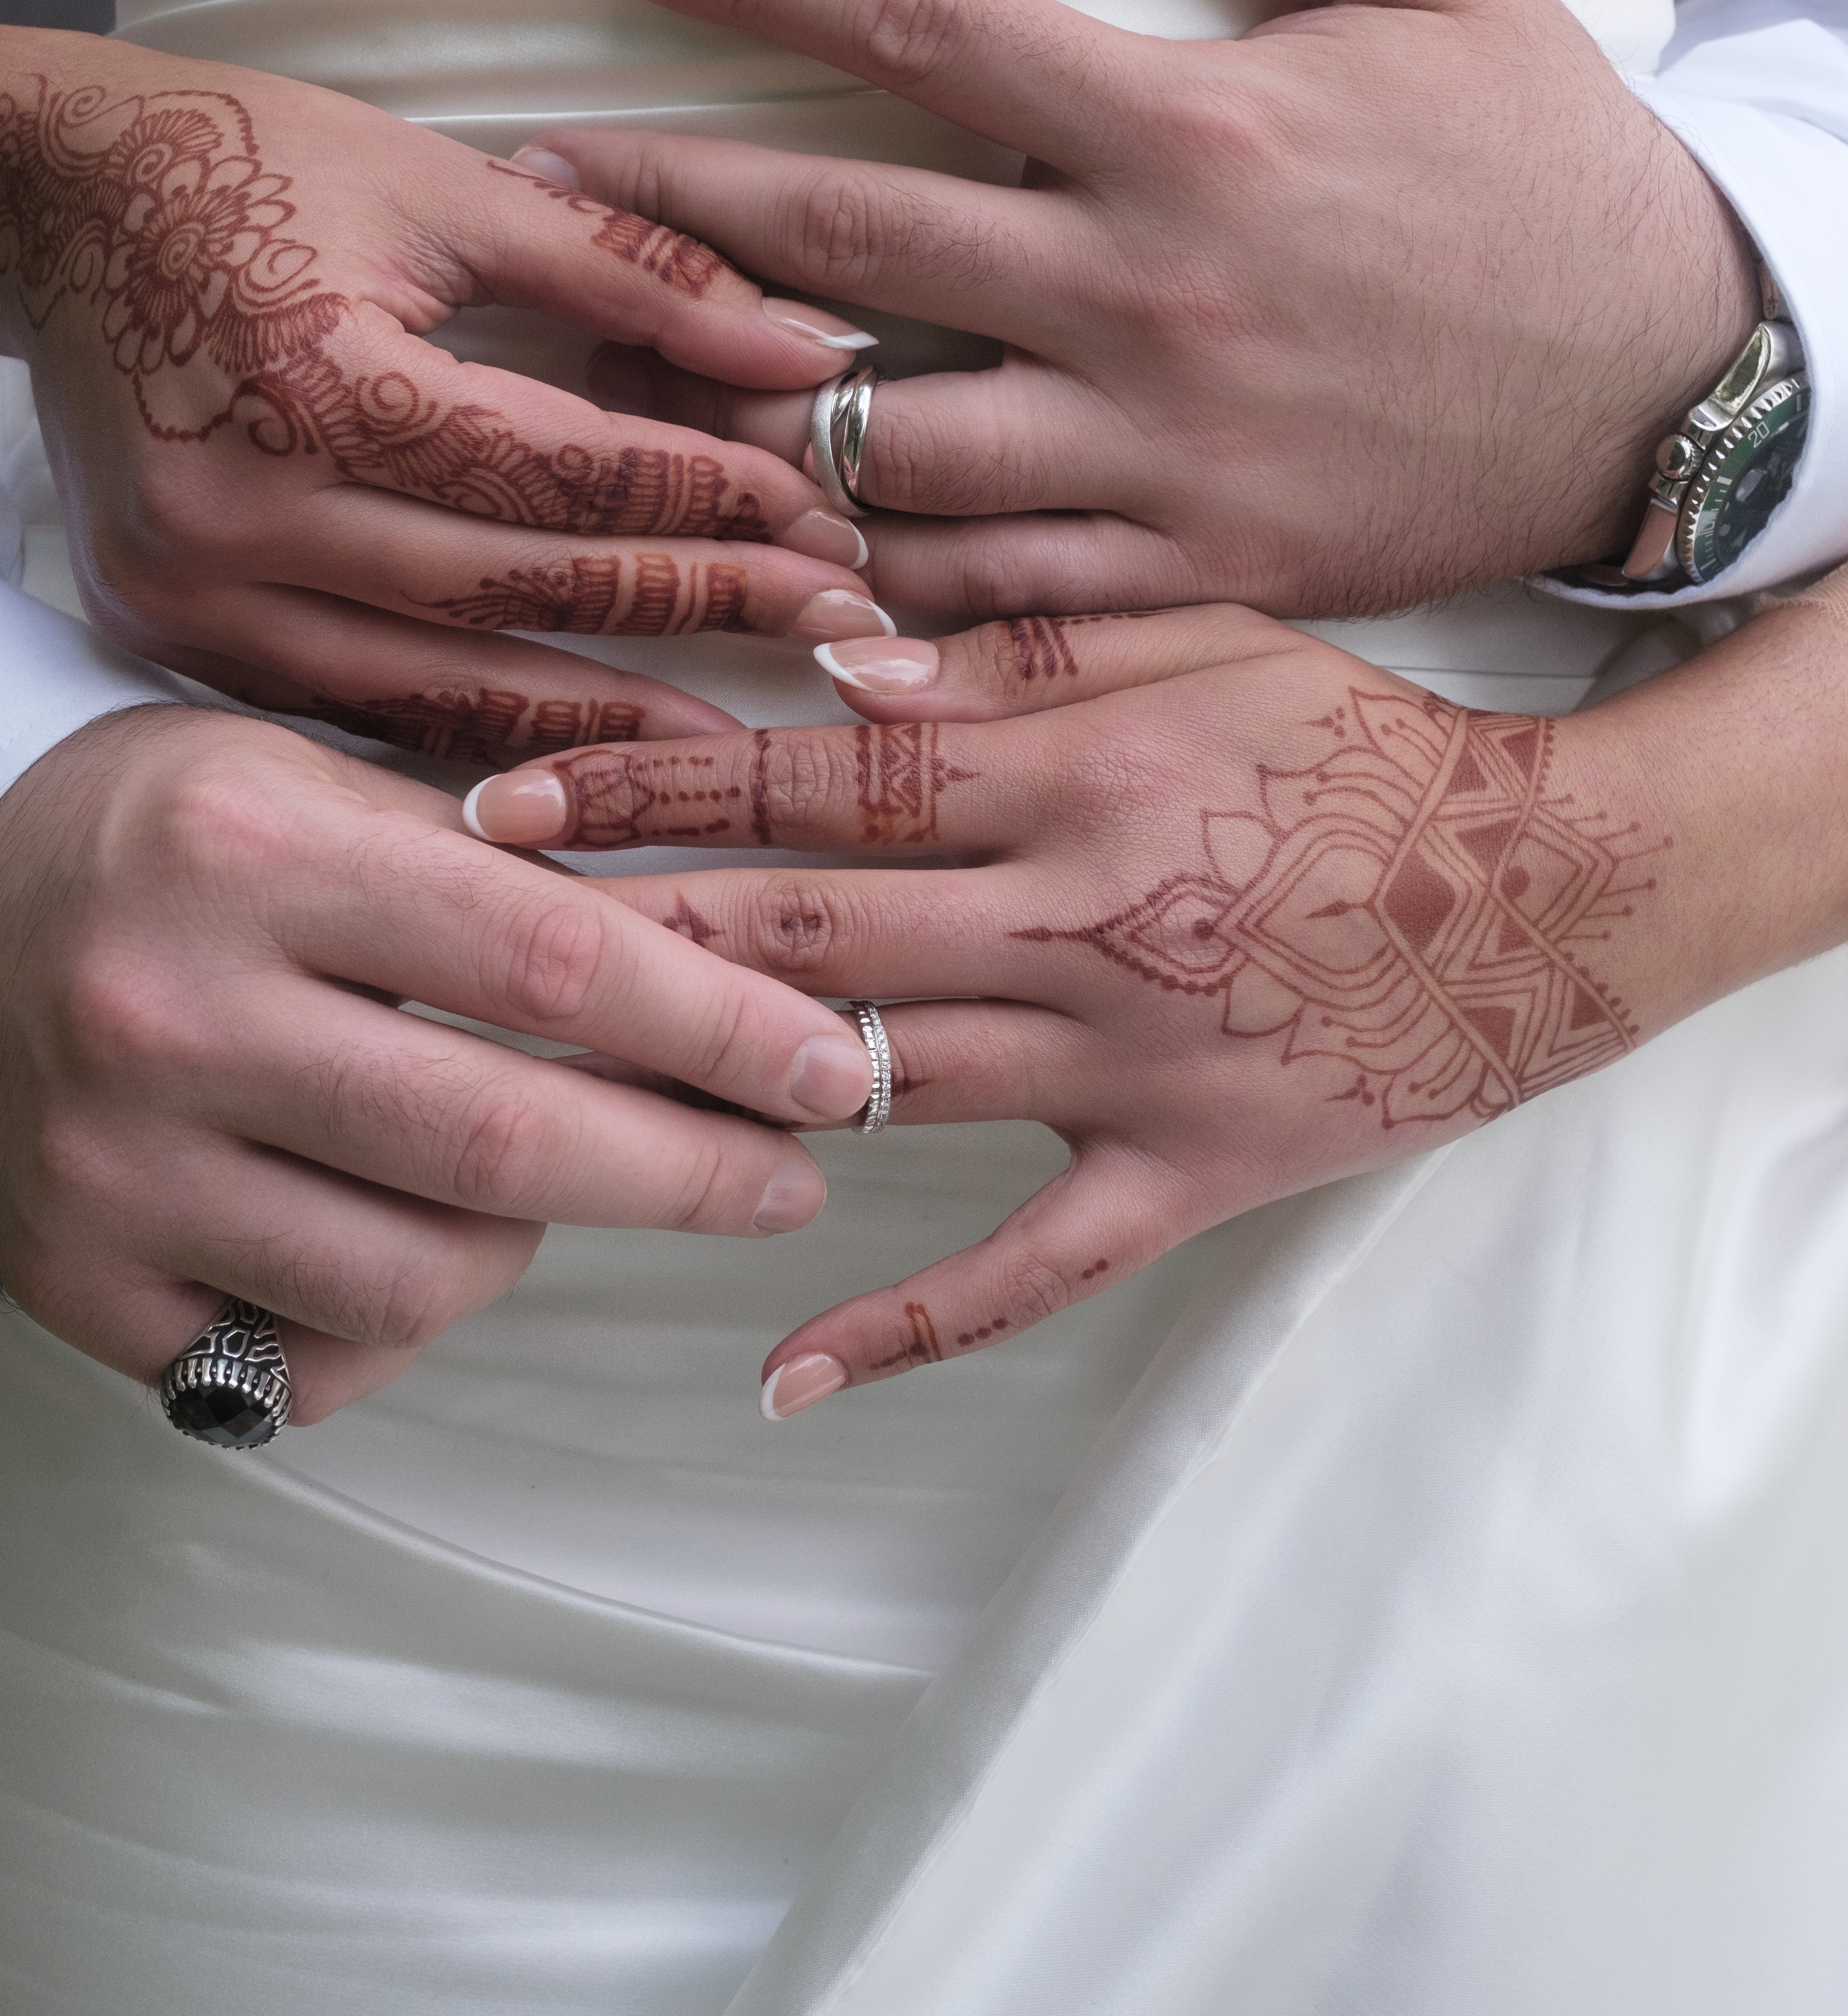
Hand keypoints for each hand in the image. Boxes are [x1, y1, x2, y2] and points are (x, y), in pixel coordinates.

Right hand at [0, 26, 888, 762]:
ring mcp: (189, 586)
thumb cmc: (253, 162)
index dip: (707, 502)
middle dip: (691, 608)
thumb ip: (637, 271)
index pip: (559, 472)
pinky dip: (475, 729)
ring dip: (601, 716)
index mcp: (313, 373)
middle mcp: (239, 502)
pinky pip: (353, 705)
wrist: (53, 199)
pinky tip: (582, 753)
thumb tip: (810, 346)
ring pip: (438, 684)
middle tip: (835, 631)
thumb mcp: (450, 184)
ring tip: (739, 736)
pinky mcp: (166, 628)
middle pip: (514, 588)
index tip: (828, 527)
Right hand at [0, 705, 882, 1420]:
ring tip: (542, 1178)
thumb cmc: (174, 834)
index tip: (830, 1064)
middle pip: (504, 1142)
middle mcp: (175, 1015)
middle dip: (688, 1171)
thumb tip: (734, 966)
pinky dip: (399, 1316)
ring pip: (419, 1275)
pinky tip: (403, 1236)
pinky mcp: (82, 1284)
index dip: (718, 1028)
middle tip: (786, 1172)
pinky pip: (311, 1358)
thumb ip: (511, 870)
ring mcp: (116, 1166)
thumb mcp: (326, 784)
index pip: (548, 960)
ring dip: (528, 1241)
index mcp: (257, 855)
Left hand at [462, 601, 1771, 1411]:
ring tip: (551, 1118)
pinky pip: (1029, 1267)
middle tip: (461, 947)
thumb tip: (837, 657)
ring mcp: (1126, 1065)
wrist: (1554, 890)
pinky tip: (783, 1373)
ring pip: (882, 1089)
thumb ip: (1021, 647)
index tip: (507, 799)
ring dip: (714, 1104)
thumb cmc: (1362, 746)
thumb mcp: (1202, 643)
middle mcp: (1077, 921)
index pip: (820, 776)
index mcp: (1073, 776)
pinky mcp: (1184, 1173)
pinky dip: (907, 1324)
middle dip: (627, 936)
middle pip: (811, 936)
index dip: (655, 787)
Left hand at [553, 0, 1755, 622]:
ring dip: (729, 400)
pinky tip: (766, 542)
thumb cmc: (1538, 164)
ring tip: (607, 365)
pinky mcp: (1187, 561)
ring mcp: (1157, 444)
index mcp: (1190, 127)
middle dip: (663, 197)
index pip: (922, 29)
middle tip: (526, 172)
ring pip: (878, 436)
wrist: (1663, 380)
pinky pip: (985, 579)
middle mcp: (1144, 290)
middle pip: (844, 239)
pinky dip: (867, 569)